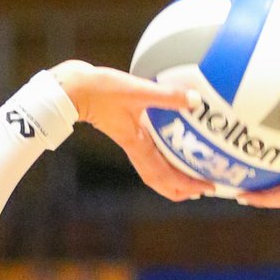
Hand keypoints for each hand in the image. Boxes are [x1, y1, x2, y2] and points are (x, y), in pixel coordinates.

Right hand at [50, 60, 212, 201]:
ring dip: (173, 180)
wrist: (72, 89)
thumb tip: (197, 100)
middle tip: (205, 190)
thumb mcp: (136, 90)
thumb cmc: (101, 89)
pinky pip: (150, 156)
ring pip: (154, 172)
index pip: (166, 175)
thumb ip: (167, 95)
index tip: (207, 188)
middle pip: (160, 182)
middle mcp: (136, 149)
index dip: (188, 185)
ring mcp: (131, 144)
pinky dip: (164, 162)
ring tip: (192, 179)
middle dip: (182, 190)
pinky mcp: (129, 134)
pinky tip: (174, 151)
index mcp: (138, 145)